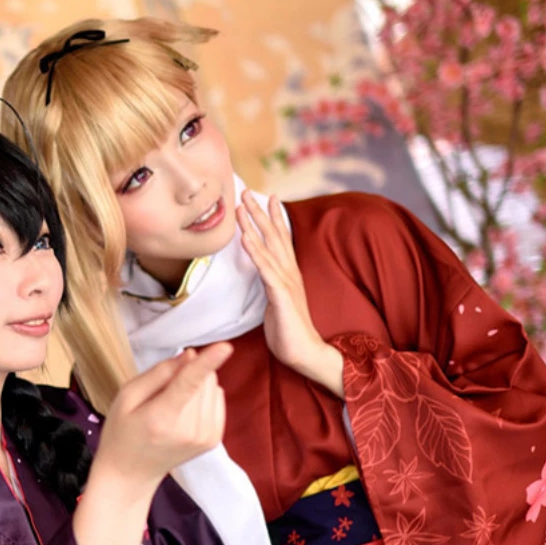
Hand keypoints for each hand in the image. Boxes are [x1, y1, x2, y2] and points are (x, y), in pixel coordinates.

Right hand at [90, 342, 232, 493]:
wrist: (131, 474)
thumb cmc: (122, 431)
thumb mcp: (126, 397)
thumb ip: (158, 374)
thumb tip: (190, 355)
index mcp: (161, 418)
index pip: (188, 385)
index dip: (207, 363)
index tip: (226, 346)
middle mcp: (189, 430)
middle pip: (203, 380)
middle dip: (187, 374)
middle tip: (162, 393)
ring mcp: (205, 437)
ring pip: (213, 387)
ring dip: (197, 386)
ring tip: (171, 405)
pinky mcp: (214, 440)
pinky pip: (218, 399)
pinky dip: (204, 398)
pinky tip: (185, 412)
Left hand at [236, 190, 343, 398]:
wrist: (305, 352)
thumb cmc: (288, 330)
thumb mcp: (277, 301)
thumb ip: (271, 284)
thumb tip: (263, 273)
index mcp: (288, 274)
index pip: (280, 240)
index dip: (273, 218)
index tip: (266, 196)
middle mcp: (288, 273)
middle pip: (273, 236)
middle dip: (259, 213)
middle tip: (246, 191)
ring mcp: (285, 283)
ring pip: (267, 248)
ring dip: (253, 226)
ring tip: (240, 207)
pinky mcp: (280, 296)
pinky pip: (265, 270)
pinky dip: (255, 253)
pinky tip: (245, 238)